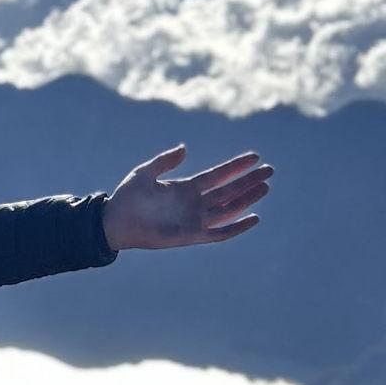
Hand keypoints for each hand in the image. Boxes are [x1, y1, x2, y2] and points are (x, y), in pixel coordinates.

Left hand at [102, 144, 272, 250]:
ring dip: (247, 199)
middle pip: (229, 190)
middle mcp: (194, 203)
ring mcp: (195, 219)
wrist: (115, 222)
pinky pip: (220, 232)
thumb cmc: (127, 198)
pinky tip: (254, 217)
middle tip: (270, 171)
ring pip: (229, 208)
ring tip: (265, 187)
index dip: (236, 166)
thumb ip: (165, 161)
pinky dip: (237, 227)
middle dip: (249, 181)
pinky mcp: (192, 236)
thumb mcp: (144, 173)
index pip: (218, 175)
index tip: (255, 157)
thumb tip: (184, 148)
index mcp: (186, 187)